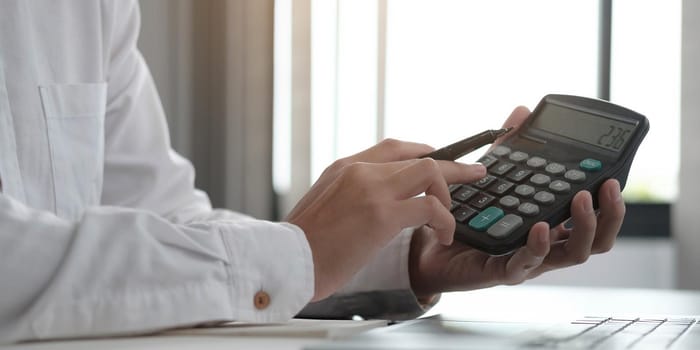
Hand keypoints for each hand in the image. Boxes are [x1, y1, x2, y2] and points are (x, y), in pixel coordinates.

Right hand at [286, 139, 486, 300]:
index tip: (439, 159)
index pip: (393, 147)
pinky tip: (443, 235)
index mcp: (344, 166)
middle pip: (419, 155)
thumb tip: (374, 205)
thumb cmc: (303, 243)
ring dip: (448, 194)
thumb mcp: (324, 205)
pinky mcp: (382, 214)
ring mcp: (372, 188)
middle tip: (475, 172)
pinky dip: (444, 221)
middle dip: (453, 166)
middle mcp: (360, 169)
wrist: (285, 259)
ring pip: (431, 171)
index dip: (423, 152)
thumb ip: (349, 194)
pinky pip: (430, 208)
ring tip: (449, 219)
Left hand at [408, 107, 626, 298]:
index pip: (594, 216)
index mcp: (551, 224)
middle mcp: (547, 244)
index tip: (614, 174)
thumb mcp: (492, 178)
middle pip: (598, 238)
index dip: (610, 201)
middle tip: (607, 185)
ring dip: (583, 225)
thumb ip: (509, 148)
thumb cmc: (468, 219)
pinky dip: (537, 246)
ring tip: (580, 199)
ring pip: (574, 253)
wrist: (431, 249)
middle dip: (610, 213)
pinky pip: (528, 263)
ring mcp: (530, 260)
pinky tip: (538, 227)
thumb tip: (522, 111)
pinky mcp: (505, 271)